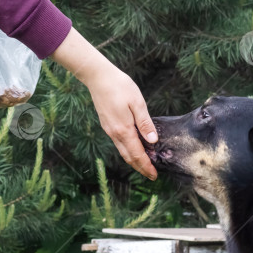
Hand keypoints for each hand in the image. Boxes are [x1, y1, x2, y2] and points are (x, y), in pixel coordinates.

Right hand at [83, 63, 158, 179]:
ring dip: (134, 160)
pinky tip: (135, 149)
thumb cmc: (120, 86)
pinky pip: (119, 143)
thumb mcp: (137, 102)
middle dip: (140, 168)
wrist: (98, 77)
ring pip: (123, 151)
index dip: (146, 166)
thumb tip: (153, 140)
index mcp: (123, 130)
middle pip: (128, 157)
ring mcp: (109, 130)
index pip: (137, 154)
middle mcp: (114, 133)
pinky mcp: (107, 125)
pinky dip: (128, 151)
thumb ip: (145, 123)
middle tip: (151, 175)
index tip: (154, 175)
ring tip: (145, 165)